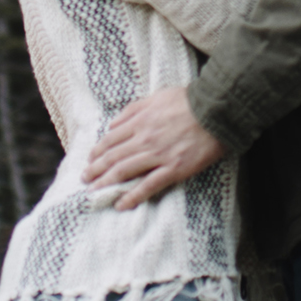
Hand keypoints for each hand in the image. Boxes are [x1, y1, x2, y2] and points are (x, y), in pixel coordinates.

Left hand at [82, 86, 225, 208]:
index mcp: (139, 121)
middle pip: (112, 157)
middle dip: (95, 170)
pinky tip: (121, 204)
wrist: (215, 111)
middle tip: (85, 179)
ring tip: (94, 192)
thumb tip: (113, 123)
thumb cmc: (188, 101)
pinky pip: (148, 186)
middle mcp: (144, 139)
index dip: (97, 151)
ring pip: (124, 172)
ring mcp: (158, 156)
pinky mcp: (173, 169)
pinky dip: (132, 196)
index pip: (110, 139)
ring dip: (106, 183)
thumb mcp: (156, 96)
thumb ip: (133, 109)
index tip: (90, 159)